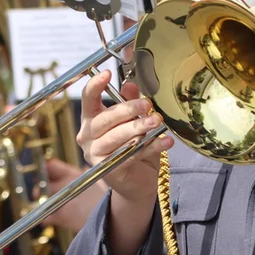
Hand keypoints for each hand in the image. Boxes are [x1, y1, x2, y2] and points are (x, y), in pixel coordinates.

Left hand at [39, 158, 106, 232]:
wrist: (115, 214)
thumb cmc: (111, 197)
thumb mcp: (102, 180)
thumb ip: (89, 174)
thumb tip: (84, 169)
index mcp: (74, 174)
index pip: (50, 165)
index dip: (46, 169)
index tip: (45, 172)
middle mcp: (66, 185)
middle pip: (44, 182)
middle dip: (43, 186)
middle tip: (44, 190)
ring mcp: (62, 200)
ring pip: (41, 197)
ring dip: (42, 200)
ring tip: (47, 203)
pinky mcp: (62, 217)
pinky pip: (44, 217)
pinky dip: (44, 218)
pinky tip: (48, 218)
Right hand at [77, 70, 172, 206]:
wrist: (136, 181)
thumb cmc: (132, 146)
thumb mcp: (132, 121)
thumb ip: (129, 102)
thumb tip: (130, 85)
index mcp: (90, 119)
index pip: (88, 99)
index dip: (95, 85)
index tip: (107, 73)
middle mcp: (87, 136)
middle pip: (105, 119)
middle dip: (128, 110)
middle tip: (148, 105)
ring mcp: (95, 154)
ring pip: (118, 137)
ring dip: (139, 128)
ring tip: (158, 121)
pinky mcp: (109, 170)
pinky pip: (132, 154)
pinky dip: (152, 147)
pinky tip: (166, 141)